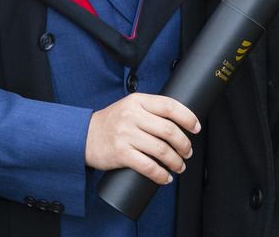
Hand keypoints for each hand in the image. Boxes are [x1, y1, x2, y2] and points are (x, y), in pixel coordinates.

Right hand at [84, 93, 199, 184]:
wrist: (83, 136)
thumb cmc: (111, 123)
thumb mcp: (129, 107)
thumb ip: (149, 110)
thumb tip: (179, 121)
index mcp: (137, 101)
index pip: (169, 105)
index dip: (187, 117)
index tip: (196, 127)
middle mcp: (132, 115)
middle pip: (169, 130)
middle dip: (184, 144)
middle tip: (187, 151)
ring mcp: (125, 134)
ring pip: (161, 150)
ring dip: (176, 161)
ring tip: (179, 166)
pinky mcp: (120, 153)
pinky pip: (147, 166)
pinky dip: (160, 174)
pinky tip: (165, 177)